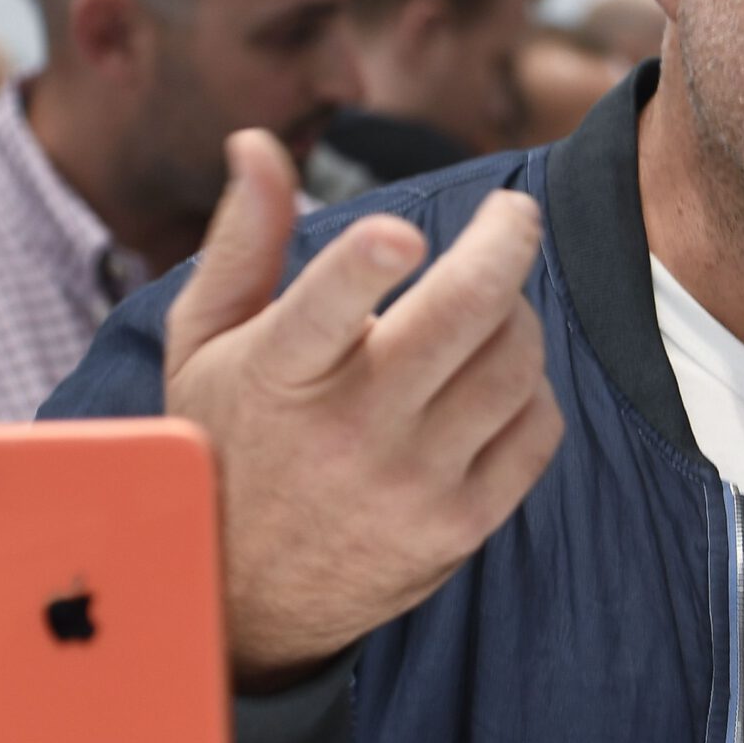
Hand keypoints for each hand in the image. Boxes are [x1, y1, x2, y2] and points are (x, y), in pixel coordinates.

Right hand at [163, 131, 563, 690]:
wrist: (240, 600)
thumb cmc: (225, 441)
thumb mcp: (205, 344)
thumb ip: (243, 241)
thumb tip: (257, 143)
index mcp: (277, 373)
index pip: (327, 308)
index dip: (367, 262)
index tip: (403, 231)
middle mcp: (348, 430)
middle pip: (465, 315)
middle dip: (505, 242)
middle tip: (511, 215)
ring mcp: (412, 483)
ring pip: (514, 362)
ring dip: (515, 316)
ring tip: (487, 308)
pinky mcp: (462, 524)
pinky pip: (538, 428)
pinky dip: (530, 390)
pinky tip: (493, 382)